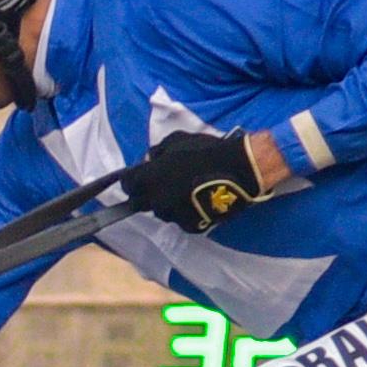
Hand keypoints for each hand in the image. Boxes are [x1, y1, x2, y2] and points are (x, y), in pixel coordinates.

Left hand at [123, 130, 270, 233]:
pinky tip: (196, 200)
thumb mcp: (177, 140)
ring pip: (160, 212)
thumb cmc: (207, 151)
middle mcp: (156, 201)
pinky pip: (180, 220)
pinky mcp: (189, 226)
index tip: (139, 177)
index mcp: (149, 178)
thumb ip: (157, 152)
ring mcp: (172, 216)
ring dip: (165, 203)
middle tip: (158, 186)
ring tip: (182, 191)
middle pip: (139, 203)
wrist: (239, 170)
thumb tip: (148, 160)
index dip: (132, 181)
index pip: (127, 184)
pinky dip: (184, 212)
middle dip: (144, 194)